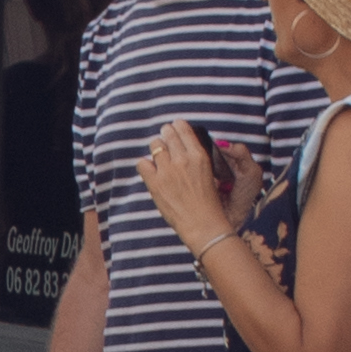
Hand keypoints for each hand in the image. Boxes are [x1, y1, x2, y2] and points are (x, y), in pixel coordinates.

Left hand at [137, 119, 231, 249]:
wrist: (203, 224)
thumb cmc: (209, 202)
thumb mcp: (209, 173)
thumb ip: (195, 158)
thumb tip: (183, 147)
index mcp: (199, 155)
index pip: (182, 128)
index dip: (176, 127)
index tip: (174, 129)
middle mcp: (183, 159)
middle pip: (166, 133)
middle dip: (165, 135)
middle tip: (165, 141)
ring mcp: (168, 170)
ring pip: (154, 145)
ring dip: (156, 149)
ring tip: (160, 159)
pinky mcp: (155, 183)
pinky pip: (142, 163)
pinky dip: (145, 165)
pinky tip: (152, 172)